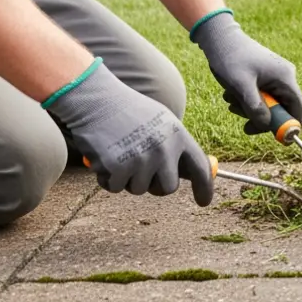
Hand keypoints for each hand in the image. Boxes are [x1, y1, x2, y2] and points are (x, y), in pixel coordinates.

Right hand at [45, 60, 214, 203]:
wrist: (96, 100)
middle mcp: (163, 149)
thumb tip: (188, 173)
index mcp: (178, 135)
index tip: (204, 202)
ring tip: (119, 153)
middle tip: (141, 172)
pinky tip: (103, 156)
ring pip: (139, 189)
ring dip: (127, 179)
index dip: (205, 188)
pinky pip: (115, 188)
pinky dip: (107, 178)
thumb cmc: (128, 111)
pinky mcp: (118, 168)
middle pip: (167, 188)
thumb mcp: (161, 122)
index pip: (200, 167)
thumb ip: (174, 146)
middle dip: (154, 185)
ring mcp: (141, 159)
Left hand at [191, 10, 301, 134]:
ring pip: (269, 102)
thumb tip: (266, 125)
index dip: (292, 124)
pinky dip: (247, 99)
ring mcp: (274, 75)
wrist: (219, 38)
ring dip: (250, 108)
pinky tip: (231, 93)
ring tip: (230, 101)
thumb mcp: (241, 85)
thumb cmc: (230, 58)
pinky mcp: (265, 75)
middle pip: (281, 107)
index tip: (282, 139)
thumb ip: (255, 106)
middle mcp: (284, 76)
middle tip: (245, 126)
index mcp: (284, 76)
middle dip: (263, 117)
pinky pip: (261, 95)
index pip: (297, 106)